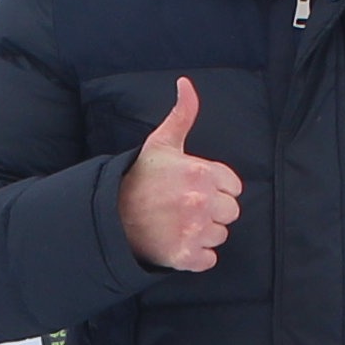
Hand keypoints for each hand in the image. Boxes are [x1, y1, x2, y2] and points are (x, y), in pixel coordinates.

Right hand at [118, 77, 241, 274]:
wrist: (110, 215)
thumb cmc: (140, 178)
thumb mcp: (161, 143)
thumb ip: (182, 114)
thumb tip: (186, 84)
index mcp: (201, 172)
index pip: (234, 187)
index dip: (216, 188)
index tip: (195, 189)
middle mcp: (201, 201)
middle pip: (231, 212)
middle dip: (213, 211)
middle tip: (186, 208)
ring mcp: (193, 230)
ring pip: (220, 236)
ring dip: (204, 234)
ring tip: (179, 224)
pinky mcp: (185, 256)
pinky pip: (208, 260)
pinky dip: (196, 256)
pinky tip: (178, 242)